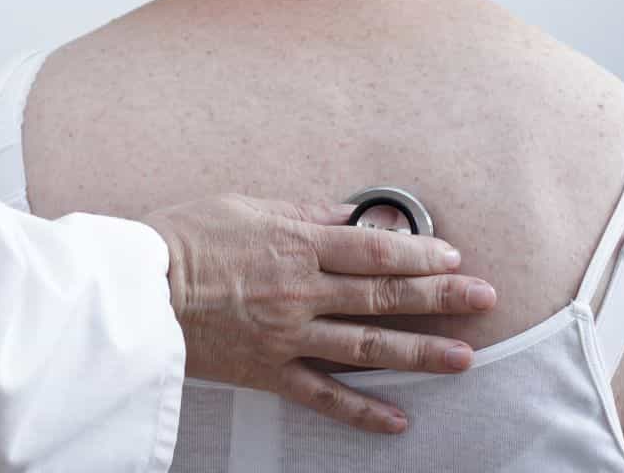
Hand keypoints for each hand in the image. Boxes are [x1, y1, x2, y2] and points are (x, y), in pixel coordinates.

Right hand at [144, 194, 495, 433]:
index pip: (374, 249)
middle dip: (441, 297)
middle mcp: (301, 291)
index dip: (420, 254)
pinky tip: (399, 418)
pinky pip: (324, 394)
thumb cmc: (184, 237)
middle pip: (384, 294)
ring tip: (464, 357)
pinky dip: (363, 409)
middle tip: (485, 298)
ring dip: (421, 351)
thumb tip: (348, 213)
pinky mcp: (269, 370)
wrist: (138, 289)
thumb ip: (302, 212)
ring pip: (367, 345)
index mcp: (296, 244)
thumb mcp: (245, 205)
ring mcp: (288, 335)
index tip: (453, 257)